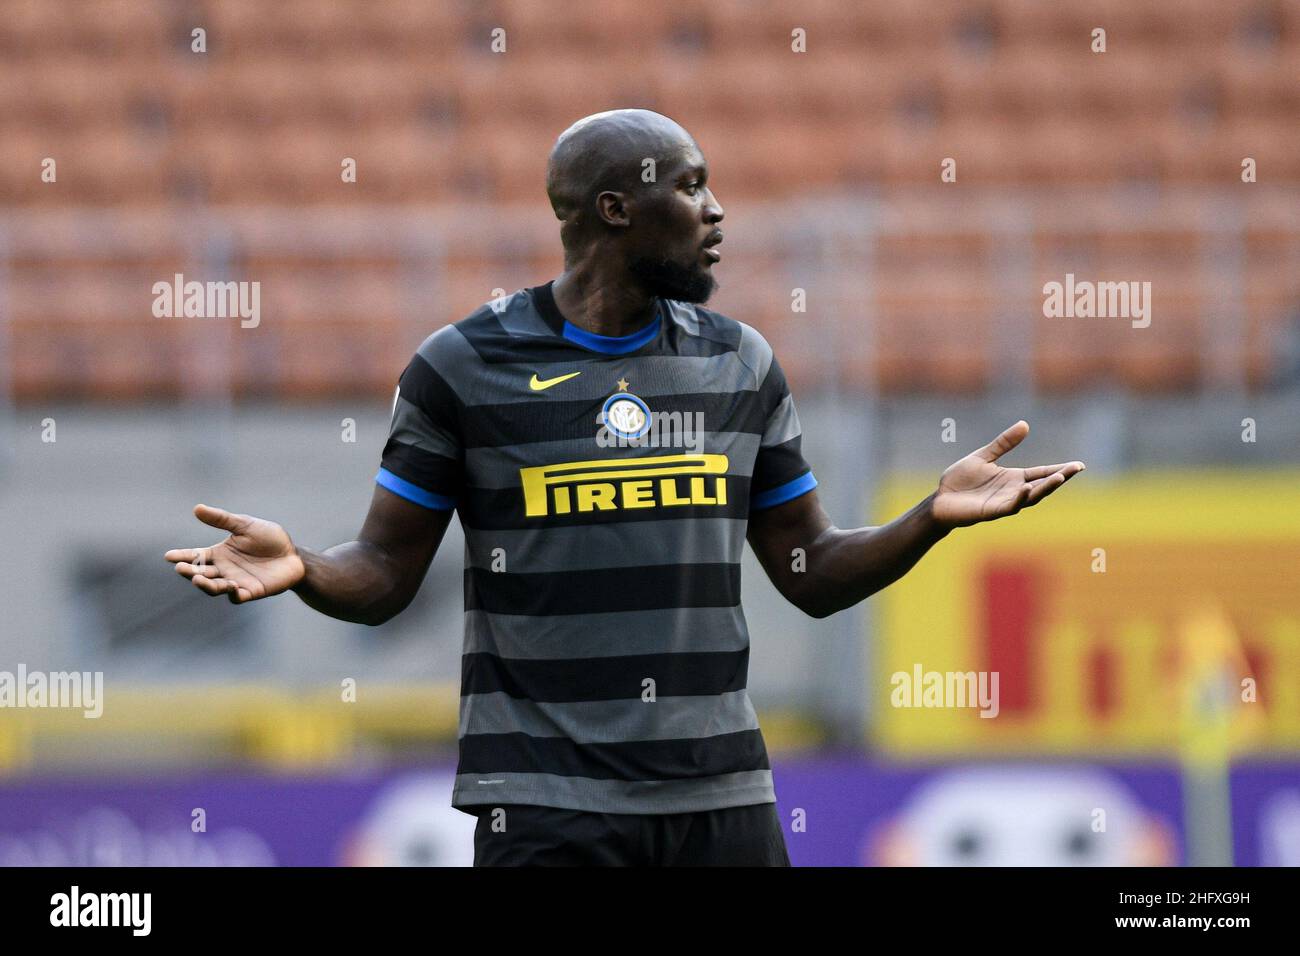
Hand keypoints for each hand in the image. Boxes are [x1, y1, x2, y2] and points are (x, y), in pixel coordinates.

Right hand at [165, 504, 305, 602]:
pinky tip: (230, 586)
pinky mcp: (251, 591)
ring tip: (198, 579)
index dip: (182, 556)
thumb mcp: (245, 525)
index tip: (168, 556)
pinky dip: (231, 593)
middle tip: (181, 568)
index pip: (195, 556)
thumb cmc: (269, 538)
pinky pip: (237, 596)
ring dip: (206, 584)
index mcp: (219, 553)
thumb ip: (222, 519)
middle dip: (190, 572)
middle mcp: (223, 569)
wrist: (293, 555)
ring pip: (214, 587)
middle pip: (201, 573)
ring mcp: (236, 582)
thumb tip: (196, 508)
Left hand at [931, 421, 1084, 528]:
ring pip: (1031, 497)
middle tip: (1076, 469)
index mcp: (1013, 478)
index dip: (1060, 469)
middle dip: (1060, 478)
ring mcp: (1004, 502)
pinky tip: (1027, 488)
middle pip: (1042, 485)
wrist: (940, 499)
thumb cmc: (960, 480)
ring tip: (1059, 477)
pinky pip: (1010, 506)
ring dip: (1045, 488)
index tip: (1079, 465)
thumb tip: (1025, 424)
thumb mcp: (983, 456)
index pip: (1041, 473)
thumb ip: (1003, 444)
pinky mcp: (991, 512)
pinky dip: (1020, 498)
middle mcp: (1013, 491)